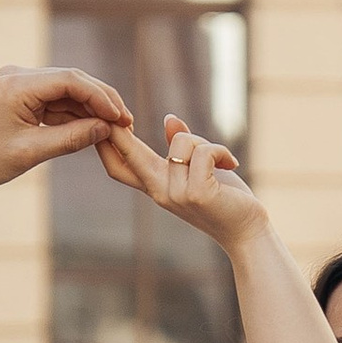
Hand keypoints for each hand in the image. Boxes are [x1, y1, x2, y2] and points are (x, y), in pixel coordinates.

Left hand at [0, 65, 130, 199]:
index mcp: (16, 85)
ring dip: (88, 107)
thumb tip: (106, 128)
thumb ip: (71, 138)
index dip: (100, 97)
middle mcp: (16, 74)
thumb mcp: (31, 152)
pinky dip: (71, 112)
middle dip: (100, 100)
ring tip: (112, 128)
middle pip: (70, 80)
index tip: (121, 117)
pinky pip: (52, 98)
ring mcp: (16, 81)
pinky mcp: (17, 93)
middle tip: (125, 121)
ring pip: (64, 89)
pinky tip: (90, 126)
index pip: (70, 80)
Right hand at [96, 111, 269, 246]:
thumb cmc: (225, 198)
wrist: (247, 231)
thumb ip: (182, 146)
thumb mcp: (198, 170)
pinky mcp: (196, 193)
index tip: (94, 119)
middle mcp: (159, 191)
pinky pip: (203, 152)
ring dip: (206, 144)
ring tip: (221, 162)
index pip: (118, 164)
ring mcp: (175, 194)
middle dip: (117, 130)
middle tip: (107, 111)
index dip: (104, 143)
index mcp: (155, 185)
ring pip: (182, 142)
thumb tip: (168, 118)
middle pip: (128, 154)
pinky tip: (231, 163)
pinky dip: (220, 151)